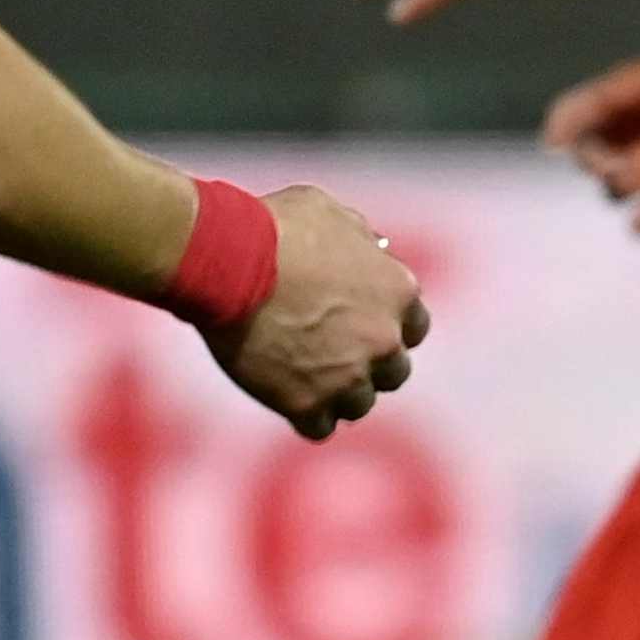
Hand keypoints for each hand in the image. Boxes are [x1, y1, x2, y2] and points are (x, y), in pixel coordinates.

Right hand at [217, 188, 428, 438]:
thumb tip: (374, 247)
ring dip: (336, 394)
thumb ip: (359, 237)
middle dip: (367, 365)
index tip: (362, 328)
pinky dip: (306, 417)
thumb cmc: (272, 227)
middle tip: (331, 357)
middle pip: (393, 370)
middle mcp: (384, 339)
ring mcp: (349, 376)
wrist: (225, 260)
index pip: (413, 327)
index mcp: (399, 292)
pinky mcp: (308, 403)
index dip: (387, 328)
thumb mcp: (328, 212)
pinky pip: (320, 427)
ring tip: (302, 378)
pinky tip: (287, 400)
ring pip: (359, 403)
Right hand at [541, 41, 639, 231]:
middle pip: (587, 156)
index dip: (561, 128)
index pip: (573, 118)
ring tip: (635, 173)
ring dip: (614, 186)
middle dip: (592, 157)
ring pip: (610, 190)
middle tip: (618, 154)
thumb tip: (564, 121)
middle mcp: (634, 138)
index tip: (561, 140)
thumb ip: (617, 92)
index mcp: (625, 102)